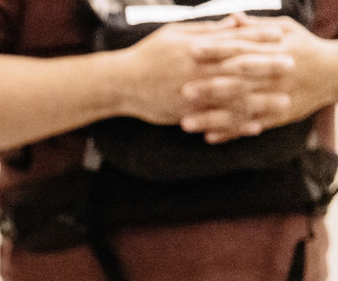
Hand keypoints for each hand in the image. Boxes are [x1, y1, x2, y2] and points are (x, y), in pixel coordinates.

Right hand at [118, 15, 292, 126]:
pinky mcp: (186, 113)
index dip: (259, 36)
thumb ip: (206, 30)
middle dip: (268, 67)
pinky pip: (216, 120)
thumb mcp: (175, 33)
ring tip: (282, 103)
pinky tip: (254, 127)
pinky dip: (236, 124)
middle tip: (290, 66)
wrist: (120, 84)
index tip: (281, 35)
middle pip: (241, 68)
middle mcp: (199, 71)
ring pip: (233, 98)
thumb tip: (233, 23)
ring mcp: (194, 94)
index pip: (235, 40)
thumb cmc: (146, 55)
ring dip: (261, 101)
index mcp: (199, 49)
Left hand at [182, 14, 337, 141]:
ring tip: (185, 123)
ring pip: (242, 109)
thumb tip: (230, 18)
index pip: (243, 49)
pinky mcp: (279, 117)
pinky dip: (231, 133)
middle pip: (240, 82)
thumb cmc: (304, 47)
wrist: (335, 73)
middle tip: (183, 91)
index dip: (217, 49)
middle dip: (211, 87)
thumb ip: (256, 27)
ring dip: (213, 118)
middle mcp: (276, 75)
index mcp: (276, 51)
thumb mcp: (285, 30)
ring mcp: (277, 98)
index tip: (192, 50)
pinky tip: (209, 138)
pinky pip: (252, 126)